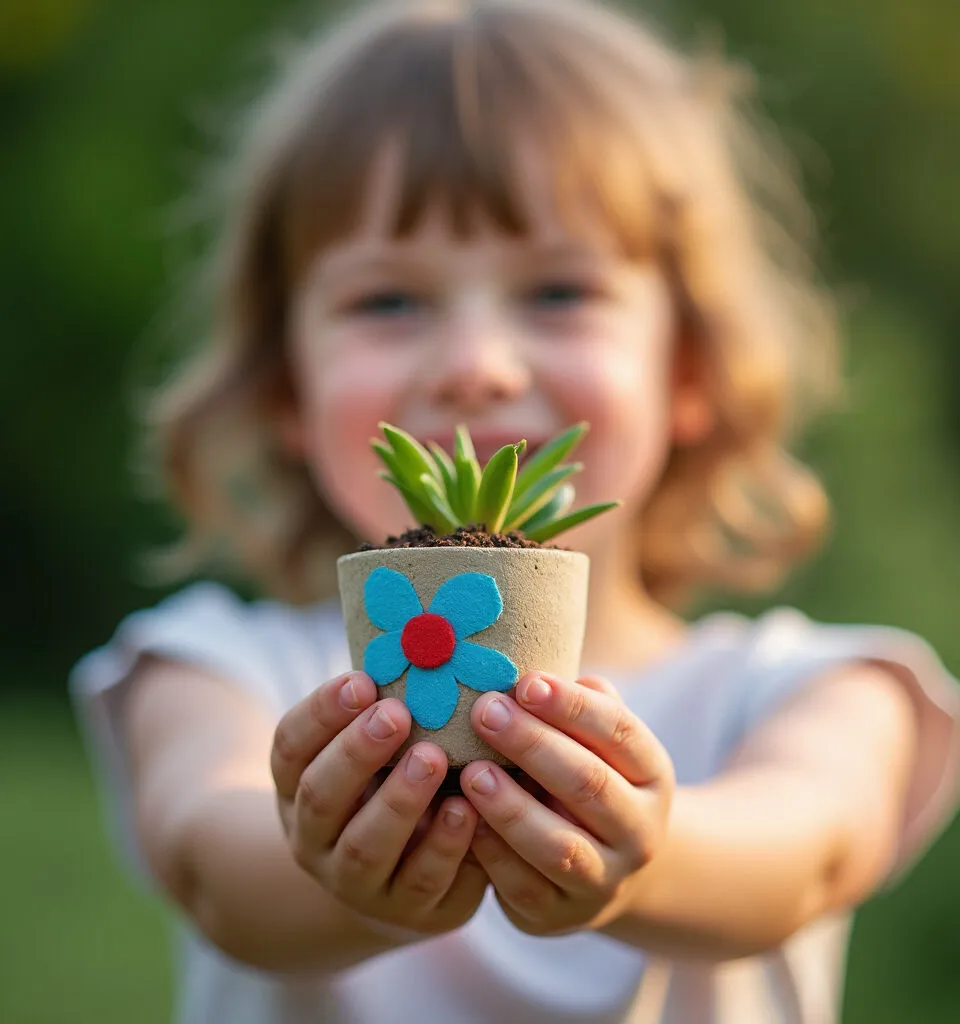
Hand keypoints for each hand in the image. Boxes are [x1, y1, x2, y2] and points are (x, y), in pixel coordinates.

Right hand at [271, 671, 487, 935]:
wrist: (394, 878)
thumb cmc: (387, 782)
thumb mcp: (370, 746)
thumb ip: (385, 705)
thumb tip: (427, 634)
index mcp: (297, 785)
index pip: (291, 747)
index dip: (321, 713)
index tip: (361, 679)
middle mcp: (314, 838)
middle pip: (322, 796)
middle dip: (357, 753)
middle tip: (395, 713)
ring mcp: (355, 883)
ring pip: (365, 847)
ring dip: (399, 801)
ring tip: (432, 758)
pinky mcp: (407, 910)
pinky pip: (421, 882)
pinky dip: (444, 846)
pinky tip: (468, 809)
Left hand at [460, 672, 673, 935]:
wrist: (609, 870)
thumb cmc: (588, 777)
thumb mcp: (598, 742)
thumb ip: (577, 706)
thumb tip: (536, 672)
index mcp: (652, 774)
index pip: (620, 732)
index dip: (573, 706)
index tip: (526, 682)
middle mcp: (640, 831)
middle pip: (589, 784)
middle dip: (534, 745)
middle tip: (485, 711)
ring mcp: (605, 880)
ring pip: (560, 846)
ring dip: (512, 808)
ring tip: (472, 771)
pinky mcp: (560, 914)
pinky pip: (524, 887)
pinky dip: (492, 854)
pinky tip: (463, 820)